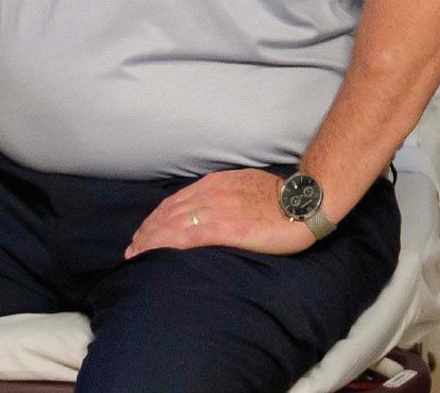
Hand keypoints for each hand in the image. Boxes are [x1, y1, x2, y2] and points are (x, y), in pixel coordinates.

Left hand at [125, 168, 317, 258]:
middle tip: (132, 248)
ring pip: (172, 223)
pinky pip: (189, 235)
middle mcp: (210, 194)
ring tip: (137, 254)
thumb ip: (223, 195)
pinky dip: (168, 244)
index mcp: (214, 184)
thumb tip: (208, 207)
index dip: (155, 217)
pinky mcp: (228, 228)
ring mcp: (218, 210)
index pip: (175, 201)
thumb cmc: (281, 197)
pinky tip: (156, 254)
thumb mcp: (244, 186)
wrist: (307, 200)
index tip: (143, 231)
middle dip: (147, 231)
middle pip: (167, 212)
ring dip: (151, 239)